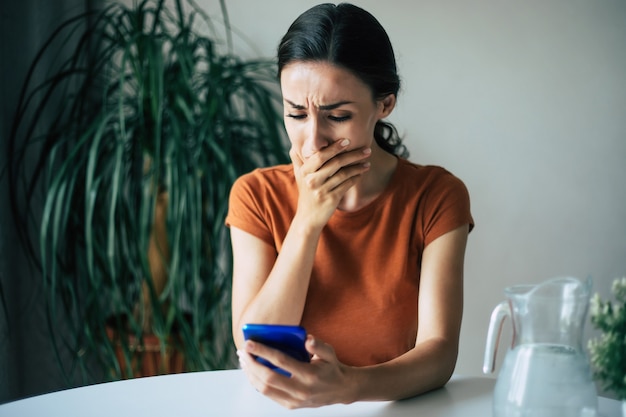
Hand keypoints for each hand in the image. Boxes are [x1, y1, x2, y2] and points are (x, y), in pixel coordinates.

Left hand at [237, 335, 354, 408]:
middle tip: (243, 351)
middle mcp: (301, 389)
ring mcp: (295, 400)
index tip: (250, 343)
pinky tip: (252, 373)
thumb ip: (318, 345)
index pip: (281, 361)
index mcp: (310, 374)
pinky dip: (257, 383)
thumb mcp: (329, 353)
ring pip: (265, 389)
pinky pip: (269, 395)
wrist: (341, 390)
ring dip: (251, 374)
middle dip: (251, 363)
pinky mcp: (291, 406)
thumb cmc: (332, 368)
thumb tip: (307, 339)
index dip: (263, 351)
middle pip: (268, 377)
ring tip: (244, 361)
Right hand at [290, 139, 370, 230]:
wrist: (308, 218)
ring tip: (367, 163)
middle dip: (352, 155)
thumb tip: (295, 143)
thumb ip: (298, 159)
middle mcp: (311, 180)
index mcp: (305, 171)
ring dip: (358, 167)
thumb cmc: (306, 193)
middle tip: (367, 149)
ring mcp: (321, 190)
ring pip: (343, 174)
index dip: (334, 147)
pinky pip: (346, 185)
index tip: (347, 140)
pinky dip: (355, 178)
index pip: (321, 156)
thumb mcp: (299, 176)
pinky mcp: (331, 199)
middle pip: (335, 163)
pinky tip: (361, 174)